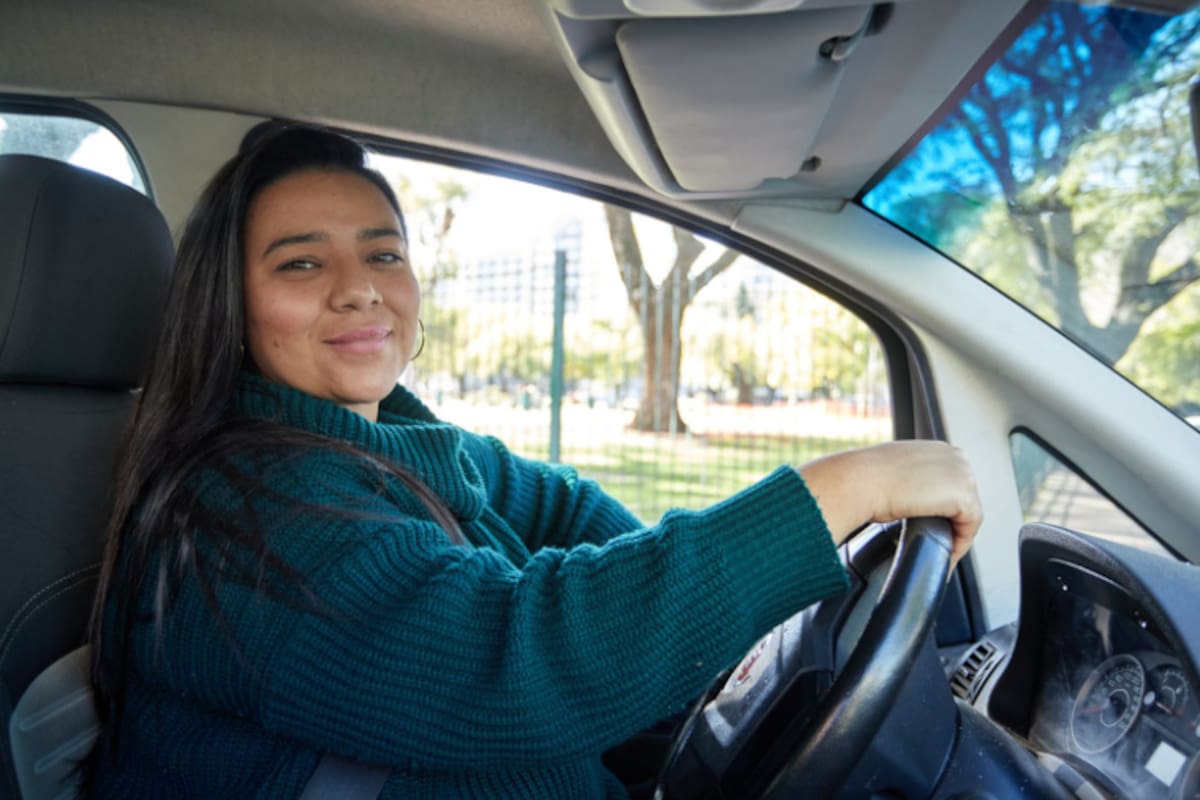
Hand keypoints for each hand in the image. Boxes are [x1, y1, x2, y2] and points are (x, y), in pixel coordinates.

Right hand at [796, 441, 981, 566]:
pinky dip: (958, 546)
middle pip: (963, 499)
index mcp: (938, 449)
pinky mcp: (964, 497)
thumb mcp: (891, 471)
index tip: (933, 527)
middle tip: (937, 544)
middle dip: (952, 523)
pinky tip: (942, 556)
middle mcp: (955, 457)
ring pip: (968, 514)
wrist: (859, 481)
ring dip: (955, 536)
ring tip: (940, 553)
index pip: (952, 484)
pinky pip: (969, 529)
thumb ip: (908, 479)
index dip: (944, 509)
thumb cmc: (864, 478)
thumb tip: (905, 496)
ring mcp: (963, 475)